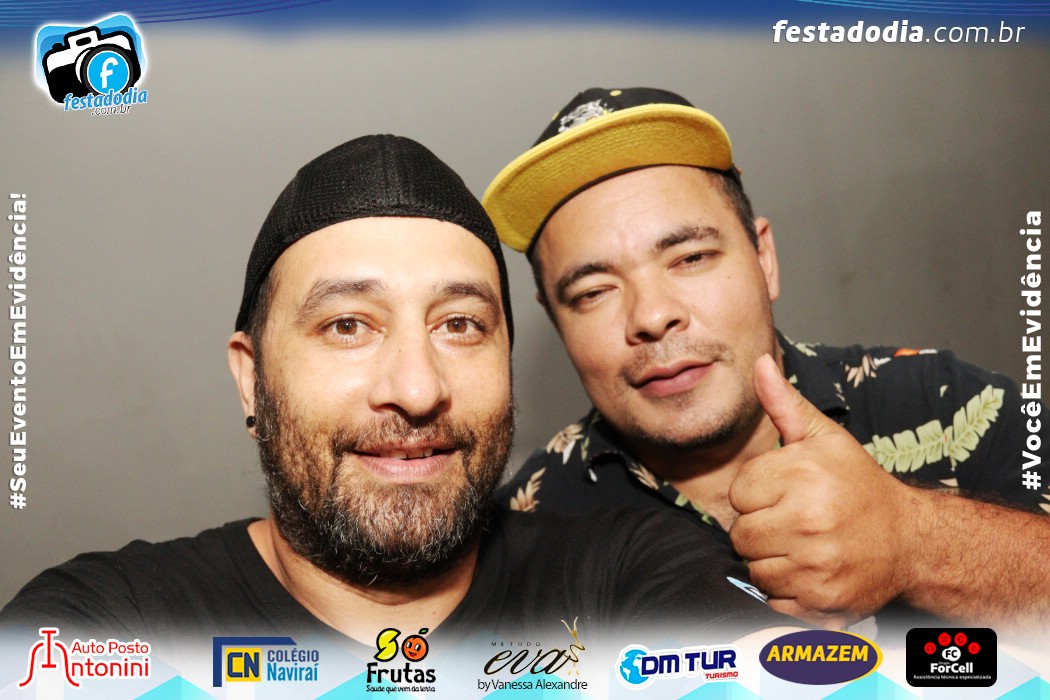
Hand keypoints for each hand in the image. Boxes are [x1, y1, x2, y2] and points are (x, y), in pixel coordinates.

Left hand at [728, 354, 913, 627]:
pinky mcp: (823, 599)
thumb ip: (784, 404)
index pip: (738, 493)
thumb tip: (759, 364)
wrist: (910, 539)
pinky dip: (786, 589)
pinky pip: (774, 597)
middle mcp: (808, 520)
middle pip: (740, 534)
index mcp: (802, 475)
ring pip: (754, 567)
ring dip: (770, 559)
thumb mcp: (824, 438)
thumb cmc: (858, 485)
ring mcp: (816, 563)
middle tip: (791, 521)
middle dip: (759, 527)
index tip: (783, 492)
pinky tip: (808, 570)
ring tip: (800, 545)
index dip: (757, 494)